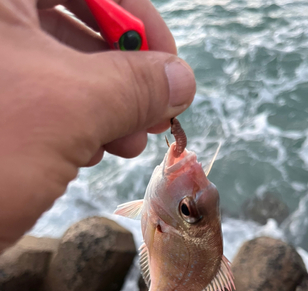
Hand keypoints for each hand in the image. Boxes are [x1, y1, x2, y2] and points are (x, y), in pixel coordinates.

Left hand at [0, 0, 195, 251]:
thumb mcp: (71, 108)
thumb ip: (135, 84)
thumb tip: (182, 79)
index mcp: (0, 1)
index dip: (137, 19)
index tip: (169, 65)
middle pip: (75, 22)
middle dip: (125, 73)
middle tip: (156, 112)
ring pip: (62, 66)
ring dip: (108, 105)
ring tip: (129, 142)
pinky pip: (43, 99)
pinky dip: (78, 123)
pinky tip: (93, 151)